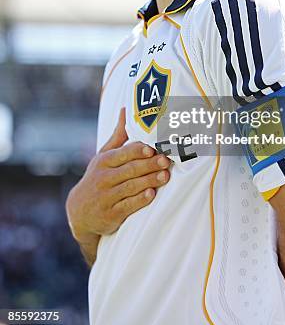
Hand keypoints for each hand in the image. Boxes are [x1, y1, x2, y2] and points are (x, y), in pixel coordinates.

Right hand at [66, 108, 170, 243]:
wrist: (79, 212)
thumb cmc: (98, 177)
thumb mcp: (104, 156)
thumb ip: (118, 136)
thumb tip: (126, 110)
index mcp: (104, 162)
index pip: (122, 154)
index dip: (137, 151)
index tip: (153, 148)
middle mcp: (103, 178)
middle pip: (129, 169)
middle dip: (149, 165)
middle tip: (165, 160)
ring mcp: (106, 197)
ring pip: (130, 187)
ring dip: (149, 181)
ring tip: (165, 176)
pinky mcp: (111, 215)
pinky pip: (127, 206)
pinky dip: (139, 200)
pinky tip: (151, 194)